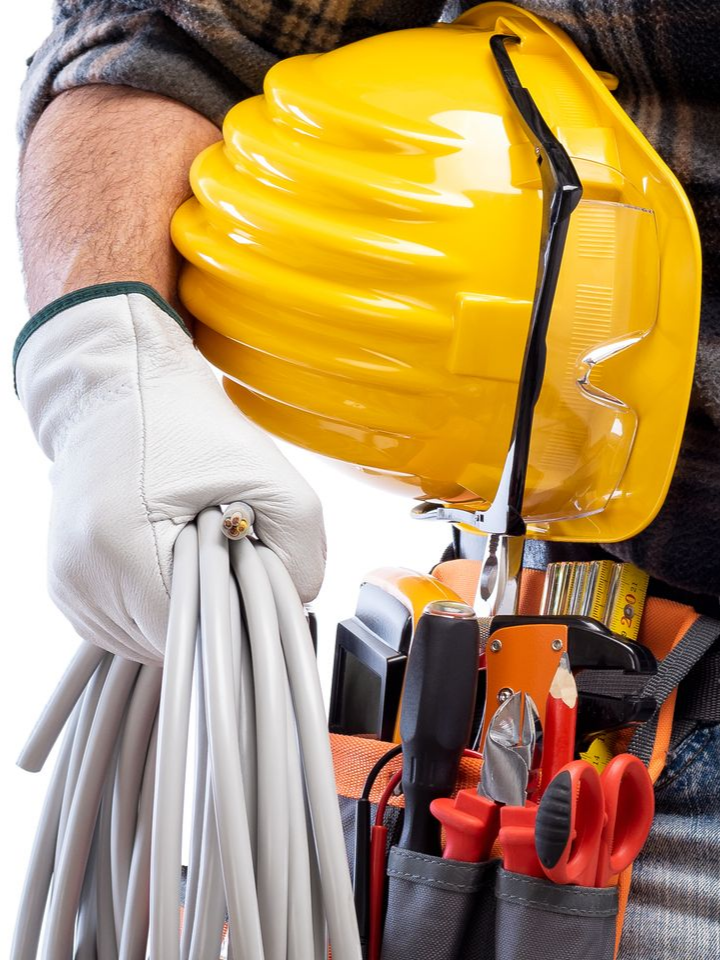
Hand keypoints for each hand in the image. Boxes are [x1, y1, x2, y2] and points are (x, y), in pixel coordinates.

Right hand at [15, 285, 324, 660]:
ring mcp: (67, 586)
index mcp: (120, 548)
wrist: (120, 388)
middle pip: (172, 644)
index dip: (238, 617)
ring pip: (148, 643)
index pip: (196, 638)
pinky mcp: (66, 585)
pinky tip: (171, 560)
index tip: (252, 579)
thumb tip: (297, 606)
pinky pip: (124, 627)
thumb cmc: (189, 426)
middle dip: (213, 612)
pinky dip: (157, 605)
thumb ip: (302, 553)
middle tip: (225, 554)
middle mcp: (80, 577)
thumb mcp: (272, 477)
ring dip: (185, 612)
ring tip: (193, 551)